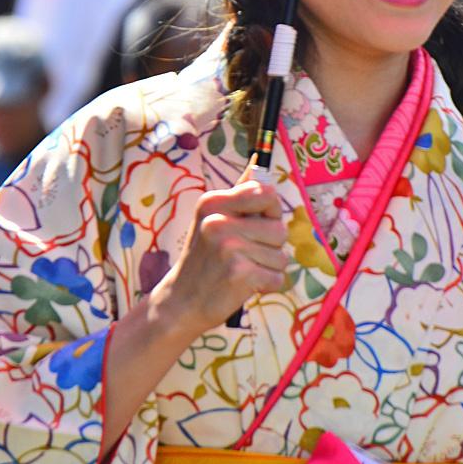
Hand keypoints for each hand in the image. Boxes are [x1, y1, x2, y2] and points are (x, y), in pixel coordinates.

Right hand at [152, 160, 287, 338]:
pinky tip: (245, 286)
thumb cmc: (205, 258)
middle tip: (244, 255)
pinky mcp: (240, 273)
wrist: (181, 302)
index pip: (267, 193)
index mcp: (214, 202)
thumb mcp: (212, 218)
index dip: (271, 212)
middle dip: (270, 247)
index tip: (256, 225)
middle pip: (280, 229)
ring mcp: (229, 247)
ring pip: (281, 256)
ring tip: (242, 270)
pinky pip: (278, 277)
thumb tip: (257, 162)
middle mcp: (219, 221)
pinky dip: (268, 285)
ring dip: (268, 267)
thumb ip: (239, 193)